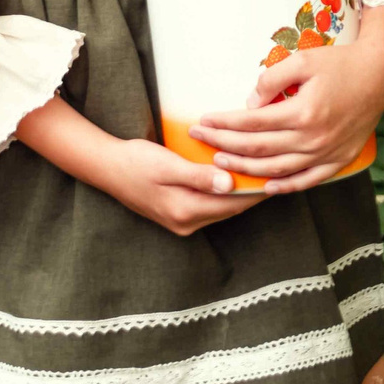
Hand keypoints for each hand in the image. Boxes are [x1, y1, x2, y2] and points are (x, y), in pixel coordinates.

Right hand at [14, 95, 260, 236]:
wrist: (106, 168)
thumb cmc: (135, 161)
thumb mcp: (167, 164)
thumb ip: (198, 175)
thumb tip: (229, 184)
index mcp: (185, 210)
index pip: (232, 202)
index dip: (256, 189)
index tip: (277, 173)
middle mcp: (185, 222)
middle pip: (229, 208)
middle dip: (252, 191)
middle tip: (276, 171)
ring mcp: (181, 221)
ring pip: (220, 207)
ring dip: (238, 193)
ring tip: (261, 174)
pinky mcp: (177, 214)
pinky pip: (209, 205)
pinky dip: (222, 193)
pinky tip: (232, 178)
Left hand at [188, 6, 383, 194]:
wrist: (379, 75)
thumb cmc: (340, 63)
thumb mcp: (303, 60)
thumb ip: (272, 80)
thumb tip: (249, 103)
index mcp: (304, 111)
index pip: (253, 122)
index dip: (225, 123)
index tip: (203, 121)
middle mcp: (314, 137)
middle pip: (260, 148)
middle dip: (225, 145)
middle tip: (201, 140)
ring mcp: (326, 153)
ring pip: (278, 169)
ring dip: (247, 169)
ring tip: (221, 163)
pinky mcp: (338, 160)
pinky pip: (307, 180)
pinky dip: (285, 186)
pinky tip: (266, 186)